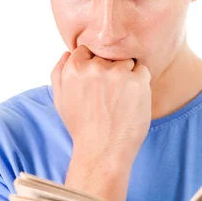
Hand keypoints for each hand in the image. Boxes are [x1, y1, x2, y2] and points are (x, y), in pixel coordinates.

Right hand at [51, 45, 151, 166]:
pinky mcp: (137, 81)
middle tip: (109, 96)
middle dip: (109, 70)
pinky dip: (140, 83)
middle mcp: (96, 67)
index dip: (93, 65)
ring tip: (120, 100)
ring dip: (126, 75)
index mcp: (75, 68)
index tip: (97, 83)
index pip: (87, 49)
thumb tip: (68, 52)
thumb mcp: (60, 100)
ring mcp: (118, 73)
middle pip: (107, 55)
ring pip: (126, 61)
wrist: (103, 151)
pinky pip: (142, 71)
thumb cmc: (81, 127)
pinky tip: (131, 101)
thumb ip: (59, 72)